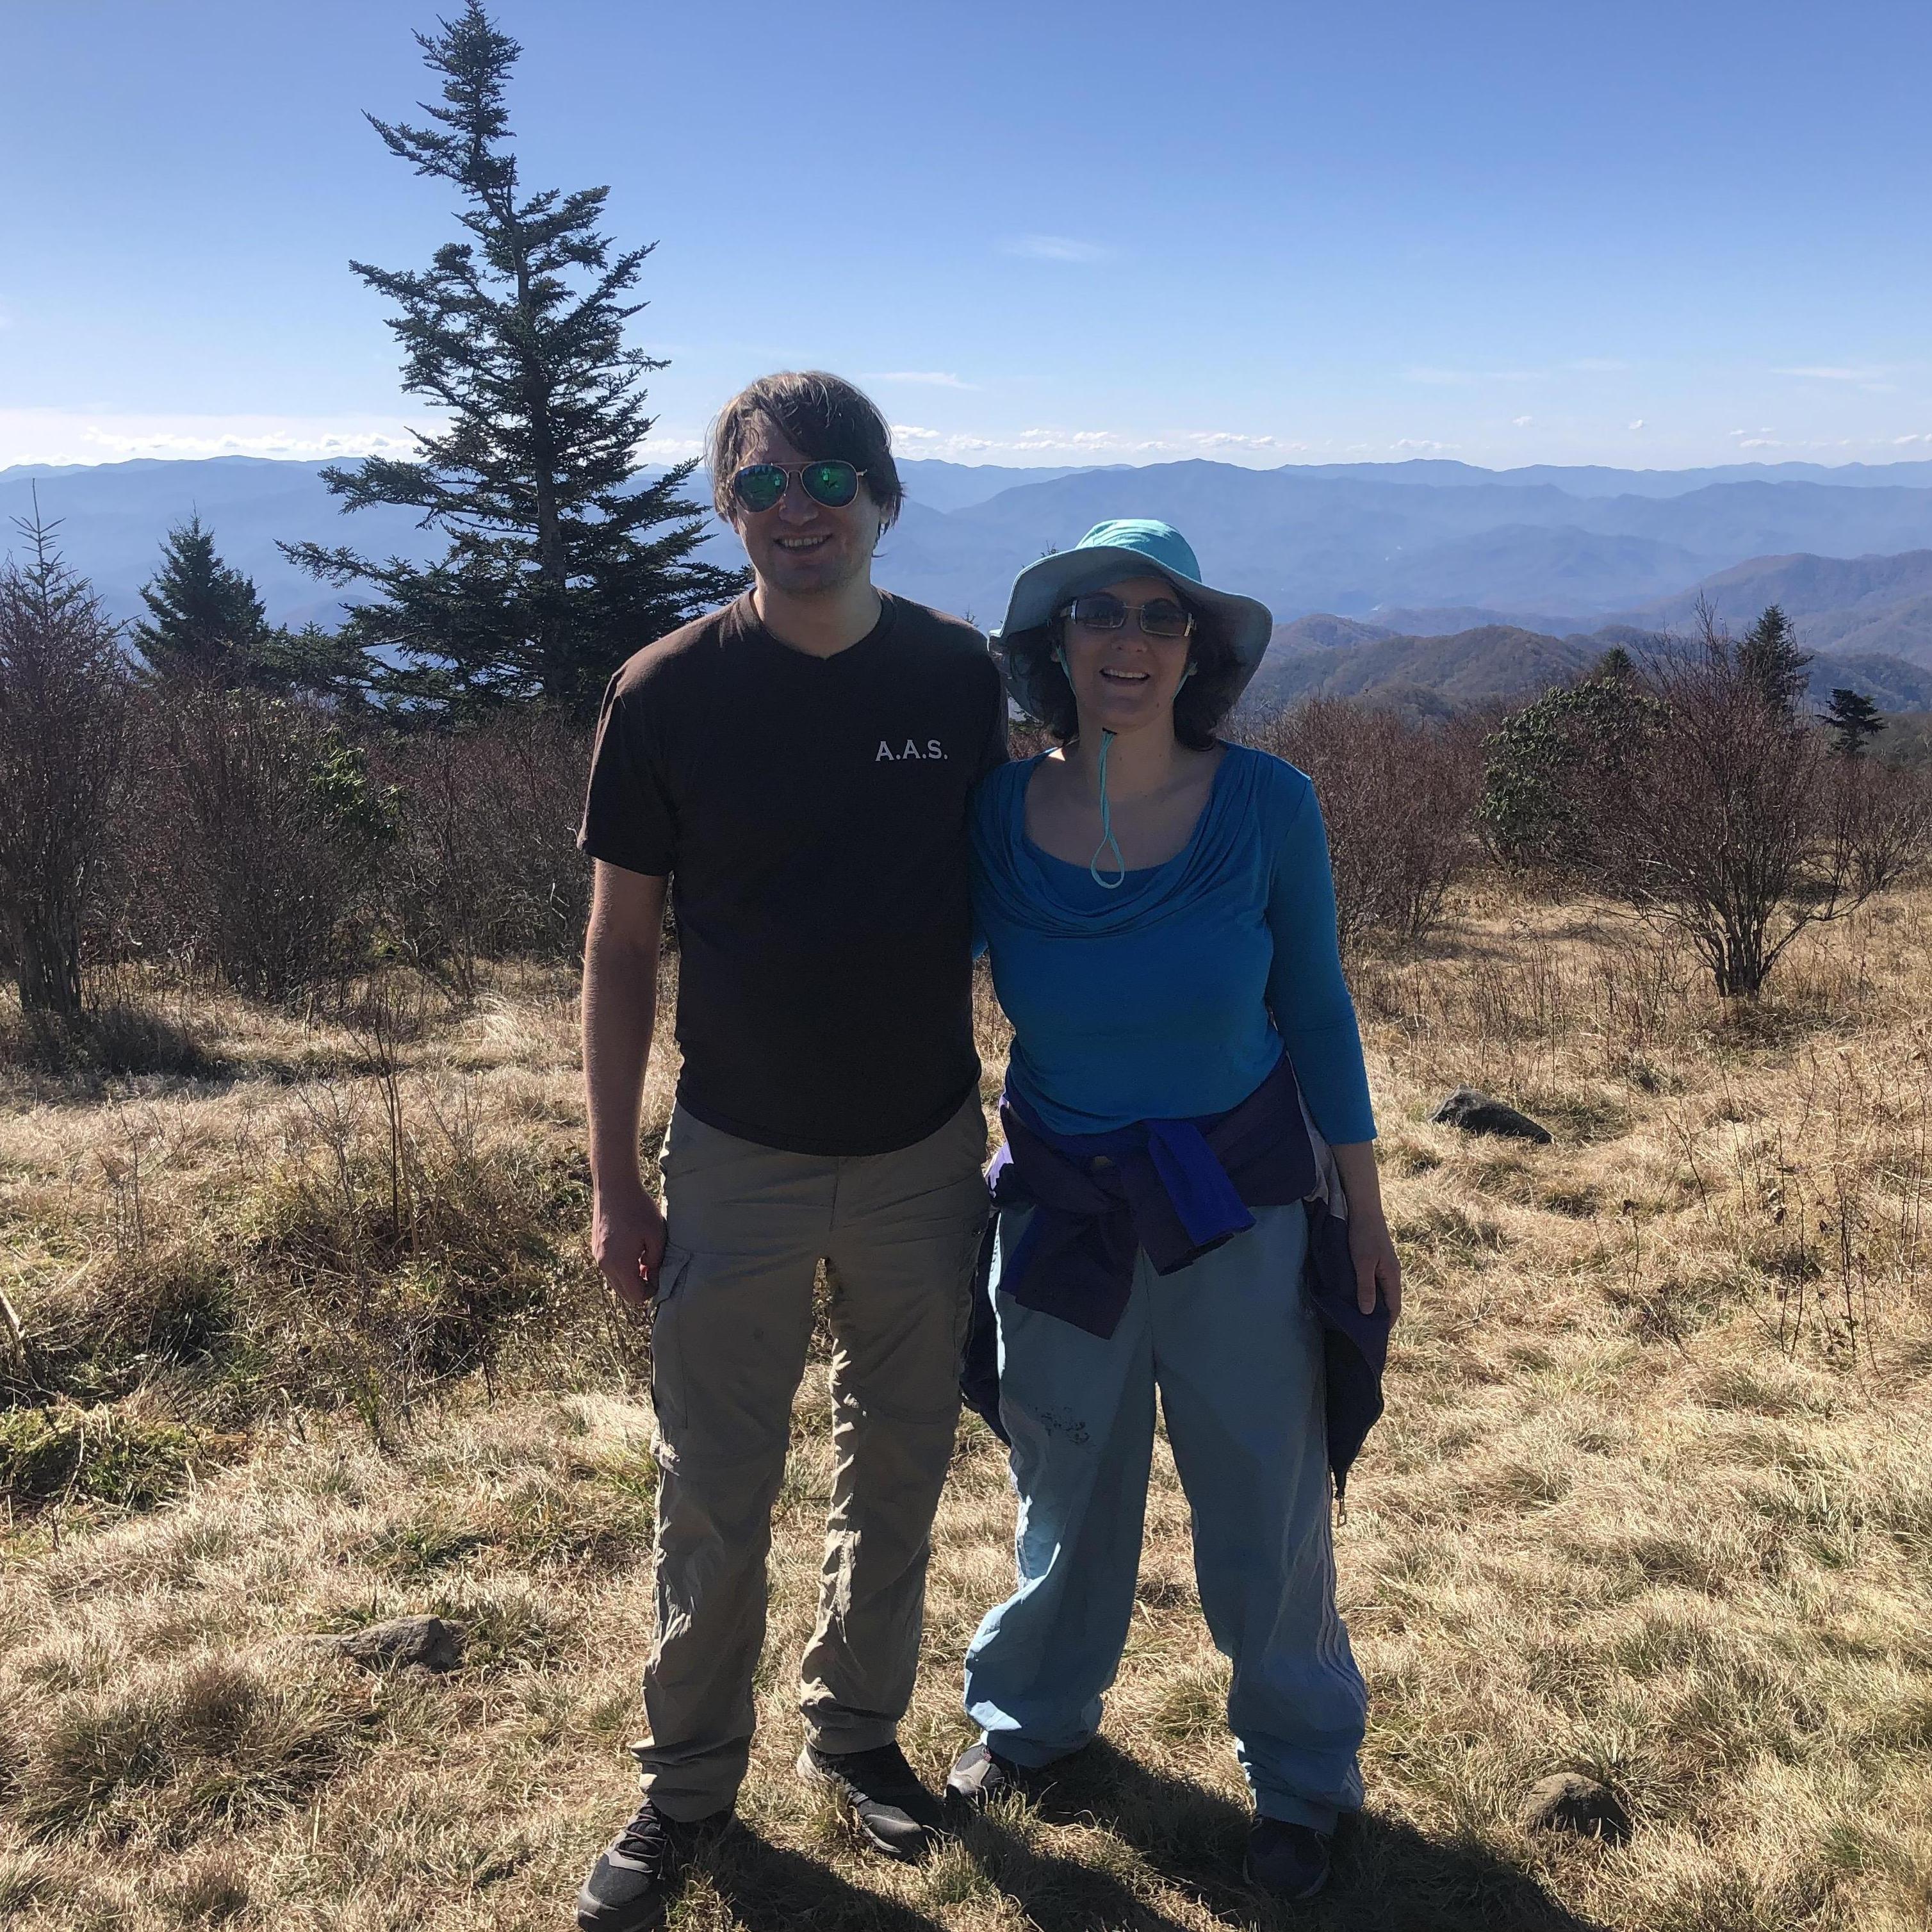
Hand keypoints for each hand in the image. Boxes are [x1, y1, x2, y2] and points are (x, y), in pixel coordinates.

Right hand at [591, 1176, 666, 1316]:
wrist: (614, 1187)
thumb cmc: (639, 1209)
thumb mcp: (656, 1236)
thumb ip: (656, 1262)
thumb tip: (652, 1277)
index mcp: (620, 1265)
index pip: (635, 1296)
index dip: (651, 1291)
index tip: (659, 1275)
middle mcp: (604, 1265)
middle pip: (623, 1293)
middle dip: (639, 1287)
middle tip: (653, 1269)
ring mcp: (597, 1256)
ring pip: (615, 1281)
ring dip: (630, 1277)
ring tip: (643, 1257)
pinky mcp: (595, 1247)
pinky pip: (608, 1268)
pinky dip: (620, 1267)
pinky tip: (631, 1249)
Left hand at [1347, 1204, 1402, 1319]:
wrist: (1364, 1209)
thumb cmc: (1362, 1236)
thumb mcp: (1362, 1263)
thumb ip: (1366, 1287)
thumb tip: (1369, 1312)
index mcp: (1392, 1275)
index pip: (1394, 1306)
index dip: (1387, 1322)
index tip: (1376, 1336)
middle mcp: (1393, 1272)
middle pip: (1390, 1300)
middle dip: (1381, 1315)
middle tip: (1365, 1328)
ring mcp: (1386, 1265)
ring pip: (1384, 1290)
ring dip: (1375, 1302)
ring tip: (1361, 1314)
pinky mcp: (1379, 1259)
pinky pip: (1378, 1281)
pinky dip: (1372, 1291)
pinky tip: (1360, 1293)